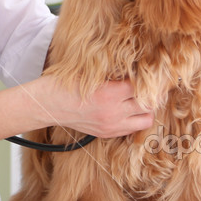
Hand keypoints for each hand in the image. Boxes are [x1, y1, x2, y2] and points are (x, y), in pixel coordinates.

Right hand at [35, 75, 153, 138]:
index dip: (148, 78)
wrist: (47, 104)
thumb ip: (113, 73)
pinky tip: (129, 108)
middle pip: (149, 104)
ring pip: (145, 120)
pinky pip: (132, 128)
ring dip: (146, 109)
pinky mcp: (107, 133)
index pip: (142, 86)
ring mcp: (111, 125)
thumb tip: (134, 67)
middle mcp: (113, 112)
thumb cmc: (64, 83)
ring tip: (141, 98)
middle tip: (152, 84)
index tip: (151, 72)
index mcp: (109, 94)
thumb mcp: (89, 72)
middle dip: (152, 93)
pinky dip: (135, 118)